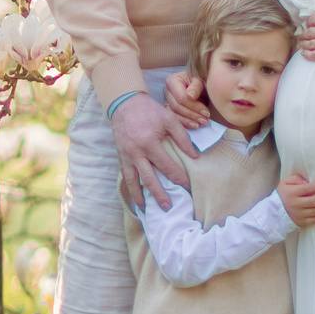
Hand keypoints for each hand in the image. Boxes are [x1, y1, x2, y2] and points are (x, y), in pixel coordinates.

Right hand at [111, 91, 190, 208]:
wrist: (125, 104)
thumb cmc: (149, 111)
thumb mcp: (169, 119)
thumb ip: (182, 137)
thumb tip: (194, 155)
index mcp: (149, 143)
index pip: (166, 166)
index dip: (177, 176)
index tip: (186, 185)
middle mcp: (135, 153)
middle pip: (148, 179)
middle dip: (158, 194)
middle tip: (168, 207)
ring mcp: (126, 156)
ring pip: (132, 180)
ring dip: (139, 195)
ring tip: (145, 209)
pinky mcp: (120, 156)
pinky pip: (125, 175)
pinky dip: (130, 186)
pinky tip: (135, 195)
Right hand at [163, 70, 211, 127]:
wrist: (200, 85)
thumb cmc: (201, 80)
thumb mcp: (201, 80)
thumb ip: (196, 86)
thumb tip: (190, 96)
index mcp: (172, 81)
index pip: (181, 97)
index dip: (194, 106)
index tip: (206, 112)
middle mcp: (167, 91)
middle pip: (177, 107)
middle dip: (192, 115)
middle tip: (205, 120)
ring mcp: (166, 101)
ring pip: (174, 115)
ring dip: (189, 121)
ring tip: (201, 124)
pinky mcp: (169, 110)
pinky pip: (175, 119)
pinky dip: (185, 124)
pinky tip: (195, 125)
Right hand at [279, 172, 314, 227]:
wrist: (274, 211)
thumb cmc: (283, 194)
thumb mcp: (285, 182)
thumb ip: (297, 178)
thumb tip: (308, 181)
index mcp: (291, 194)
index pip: (308, 189)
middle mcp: (295, 205)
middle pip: (314, 201)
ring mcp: (299, 215)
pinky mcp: (302, 222)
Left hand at [299, 1, 314, 63]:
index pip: (312, 19)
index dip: (310, 22)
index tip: (311, 24)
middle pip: (309, 33)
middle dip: (304, 33)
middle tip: (303, 35)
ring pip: (310, 44)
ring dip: (304, 44)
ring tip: (303, 44)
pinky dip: (308, 55)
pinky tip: (306, 54)